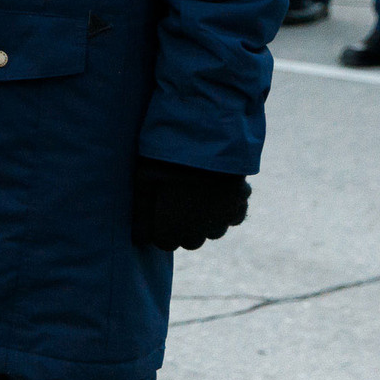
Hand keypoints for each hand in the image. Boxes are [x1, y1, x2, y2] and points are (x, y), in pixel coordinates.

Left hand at [130, 159, 250, 251]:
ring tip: (194, 195)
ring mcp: (223, 217)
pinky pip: (233, 216)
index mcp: (174, 229)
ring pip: (213, 231)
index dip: (158, 229)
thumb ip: (141, 211)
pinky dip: (226, 209)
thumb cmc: (168, 157)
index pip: (165, 243)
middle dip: (181, 228)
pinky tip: (216, 192)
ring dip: (204, 221)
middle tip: (173, 203)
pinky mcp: (241, 202)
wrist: (206, 135)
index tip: (155, 214)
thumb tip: (138, 237)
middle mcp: (202, 230)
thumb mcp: (144, 179)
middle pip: (190, 241)